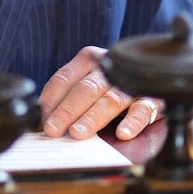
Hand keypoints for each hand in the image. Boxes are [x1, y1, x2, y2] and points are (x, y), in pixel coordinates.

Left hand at [37, 46, 161, 140]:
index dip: (50, 100)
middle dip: (67, 111)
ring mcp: (131, 82)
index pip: (64, 79)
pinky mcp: (152, 97)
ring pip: (110, 99)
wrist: (152, 77)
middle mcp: (109, 68)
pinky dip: (132, 121)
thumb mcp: (85, 86)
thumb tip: (41, 123)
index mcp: (88, 60)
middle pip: (85, 89)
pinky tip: (123, 133)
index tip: (40, 120)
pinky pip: (142, 109)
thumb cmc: (109, 89)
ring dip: (92, 118)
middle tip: (53, 129)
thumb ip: (65, 100)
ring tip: (78, 133)